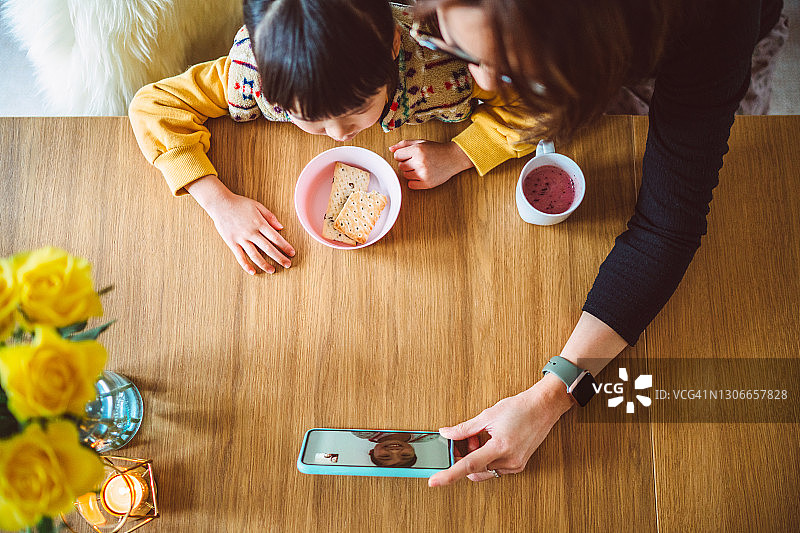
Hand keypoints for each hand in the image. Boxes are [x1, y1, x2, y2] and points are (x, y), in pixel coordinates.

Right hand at [186, 175, 294, 274]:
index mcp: (259, 223)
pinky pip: (240, 256)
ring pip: (255, 255)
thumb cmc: (239, 203)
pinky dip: (246, 265)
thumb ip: (270, 216)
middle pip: (268, 248)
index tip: (292, 253)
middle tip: (288, 265)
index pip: (276, 237)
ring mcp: (241, 238)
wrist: (220, 203)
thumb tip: (280, 227)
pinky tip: (253, 272)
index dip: (285, 246)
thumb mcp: (257, 205)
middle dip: (279, 257)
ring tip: (272, 271)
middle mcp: (251, 232)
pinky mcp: (232, 242)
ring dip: (264, 264)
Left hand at [389, 140, 472, 189]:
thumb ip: (404, 144)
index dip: (402, 155)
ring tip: (420, 167)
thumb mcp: (420, 142)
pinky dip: (414, 181)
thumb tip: (390, 149)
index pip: (397, 156)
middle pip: (400, 166)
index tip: (409, 155)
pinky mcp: (427, 183)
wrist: (453, 158)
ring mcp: (424, 174)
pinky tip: (421, 175)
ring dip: (410, 172)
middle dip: (406, 163)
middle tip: (417, 161)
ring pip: (405, 176)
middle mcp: (420, 162)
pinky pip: (411, 185)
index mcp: (418, 150)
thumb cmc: (436, 149)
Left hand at [428, 373, 573, 486]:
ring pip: (483, 471)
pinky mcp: (518, 465)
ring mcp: (515, 465)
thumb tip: (446, 433)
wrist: (543, 407)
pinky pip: (494, 469)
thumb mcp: (488, 415)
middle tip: (462, 440)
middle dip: (463, 457)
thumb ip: (464, 428)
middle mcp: (509, 461)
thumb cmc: (519, 408)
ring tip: (478, 437)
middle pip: (474, 469)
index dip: (449, 475)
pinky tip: (488, 443)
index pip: (468, 466)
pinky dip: (486, 459)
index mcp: (500, 447)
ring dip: (475, 458)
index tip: (435, 481)